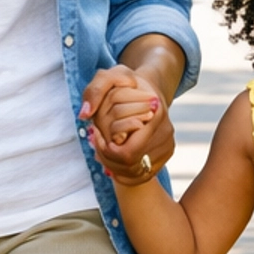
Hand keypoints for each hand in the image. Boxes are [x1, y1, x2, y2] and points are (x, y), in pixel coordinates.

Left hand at [81, 62, 174, 186]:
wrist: (146, 90)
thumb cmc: (124, 84)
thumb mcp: (107, 77)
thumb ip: (94, 91)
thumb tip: (85, 114)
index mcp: (156, 114)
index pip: (127, 153)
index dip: (106, 150)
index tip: (94, 134)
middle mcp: (166, 132)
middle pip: (131, 165)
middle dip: (107, 158)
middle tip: (95, 142)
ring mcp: (168, 145)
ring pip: (136, 173)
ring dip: (113, 165)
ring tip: (102, 147)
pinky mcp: (166, 154)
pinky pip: (142, 175)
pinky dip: (123, 171)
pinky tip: (112, 156)